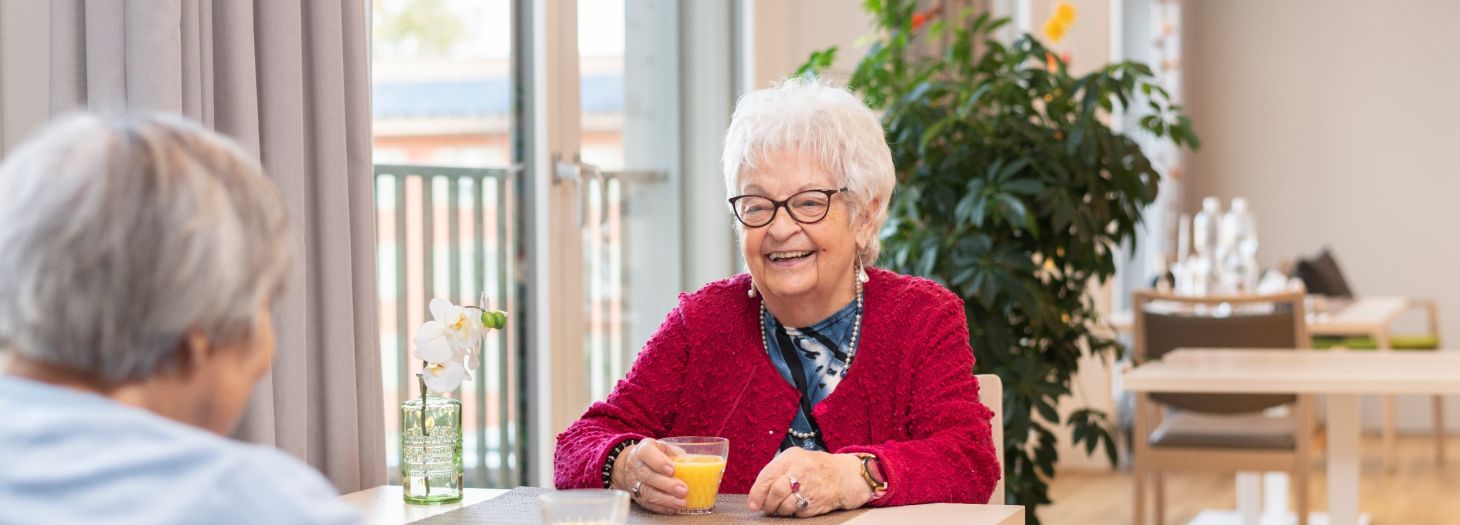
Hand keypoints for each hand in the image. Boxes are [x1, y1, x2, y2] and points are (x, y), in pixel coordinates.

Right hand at [609, 438, 687, 513]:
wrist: (634, 464)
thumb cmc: (656, 455)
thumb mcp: (666, 449)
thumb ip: (677, 456)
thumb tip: (697, 465)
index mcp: (643, 449)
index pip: (647, 453)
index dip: (659, 462)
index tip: (672, 470)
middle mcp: (635, 465)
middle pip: (647, 475)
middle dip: (666, 484)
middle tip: (683, 490)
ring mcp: (633, 481)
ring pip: (646, 492)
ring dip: (665, 499)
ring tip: (681, 502)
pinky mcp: (636, 496)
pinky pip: (647, 503)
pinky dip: (661, 507)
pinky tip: (673, 508)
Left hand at [746, 448, 870, 516]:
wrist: (842, 476)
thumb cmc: (813, 467)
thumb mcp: (794, 458)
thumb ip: (776, 470)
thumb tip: (757, 492)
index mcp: (791, 458)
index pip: (767, 476)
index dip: (757, 493)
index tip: (753, 503)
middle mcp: (801, 471)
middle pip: (775, 493)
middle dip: (768, 504)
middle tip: (767, 507)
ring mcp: (810, 488)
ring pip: (784, 506)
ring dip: (779, 510)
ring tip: (781, 507)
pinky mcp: (816, 503)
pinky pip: (796, 513)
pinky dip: (792, 513)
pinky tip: (795, 506)